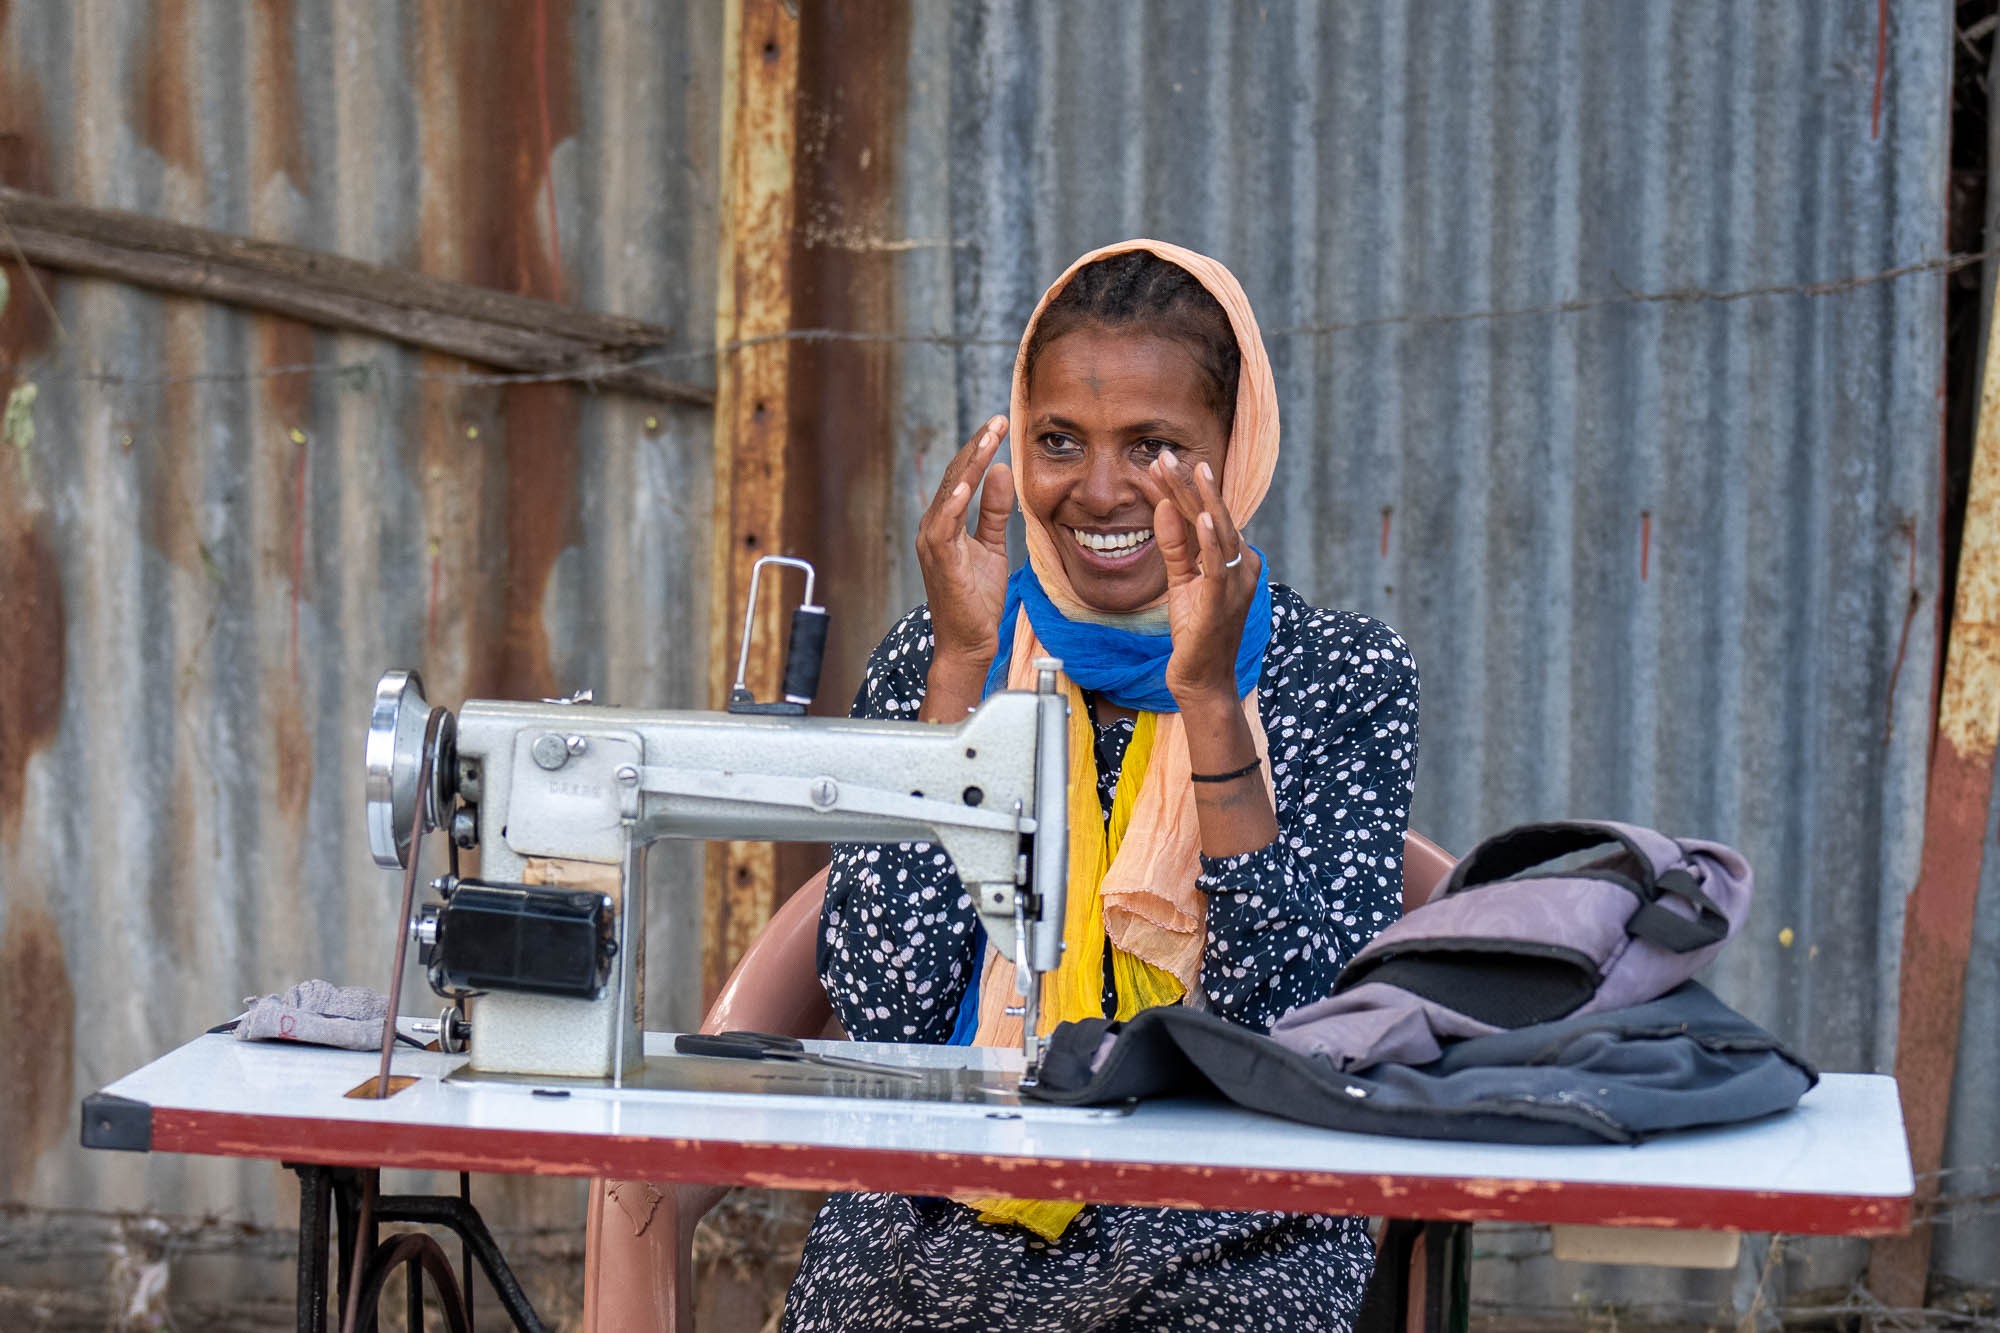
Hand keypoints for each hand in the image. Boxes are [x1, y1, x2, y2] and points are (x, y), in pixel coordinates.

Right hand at [915, 415, 1013, 683]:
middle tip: (998, 419)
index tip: (1000, 424)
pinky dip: (954, 503)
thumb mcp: (992, 546)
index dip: (980, 449)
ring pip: (949, 493)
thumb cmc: (976, 598)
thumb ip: (994, 510)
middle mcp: (933, 526)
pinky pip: (943, 525)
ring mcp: (932, 542)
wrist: (969, 641)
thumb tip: (1002, 471)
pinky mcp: (938, 560)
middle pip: (954, 477)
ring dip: (969, 464)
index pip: (962, 476)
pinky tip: (967, 483)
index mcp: (945, 522)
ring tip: (988, 438)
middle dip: (977, 446)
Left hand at [1141, 455, 1260, 707]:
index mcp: (1233, 558)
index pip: (1206, 516)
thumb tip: (1165, 505)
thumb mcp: (1182, 580)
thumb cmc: (1196, 632)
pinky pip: (1219, 565)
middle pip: (1215, 515)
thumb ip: (1175, 544)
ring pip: (1221, 532)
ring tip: (1189, 469)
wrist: (1202, 680)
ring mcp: (1236, 583)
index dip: (1184, 489)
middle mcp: (1242, 565)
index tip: (1160, 463)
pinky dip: (1213, 540)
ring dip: (1203, 499)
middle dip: (1190, 484)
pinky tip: (1205, 517)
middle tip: (1167, 455)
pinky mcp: (1223, 602)